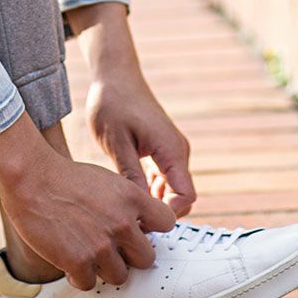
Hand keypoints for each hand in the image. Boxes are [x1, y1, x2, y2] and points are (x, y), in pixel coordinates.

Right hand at [0, 114, 175, 290]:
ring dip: (104, 267)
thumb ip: (125, 202)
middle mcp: (122, 223)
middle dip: (129, 255)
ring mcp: (101, 245)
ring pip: (119, 276)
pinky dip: (79, 275)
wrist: (31, 177)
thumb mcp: (106, 180)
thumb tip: (138, 224)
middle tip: (111, 247)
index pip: (166, 222)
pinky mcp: (79, 261)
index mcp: (131, 197)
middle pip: (146, 258)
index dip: (153, 229)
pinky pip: (90, 283)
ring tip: (87, 252)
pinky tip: (70, 259)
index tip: (141, 230)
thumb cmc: (64, 177)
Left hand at [67, 2, 195, 217]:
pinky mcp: (163, 148)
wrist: (114, 74)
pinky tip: (127, 193)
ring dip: (154, 202)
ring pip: (172, 189)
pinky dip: (151, 190)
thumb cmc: (112, 103)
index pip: (185, 197)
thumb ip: (131, 176)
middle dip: (160, 213)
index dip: (167, 215)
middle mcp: (178, 151)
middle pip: (181, 197)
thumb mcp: (116, 142)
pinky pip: (164, 178)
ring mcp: (172, 149)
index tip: (140, 223)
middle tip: (129, 222)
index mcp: (171, 149)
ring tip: (125, 210)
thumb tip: (141, 209)